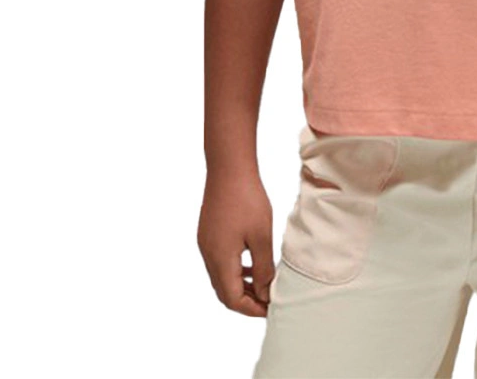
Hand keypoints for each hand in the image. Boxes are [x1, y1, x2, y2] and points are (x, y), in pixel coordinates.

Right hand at [197, 168, 275, 316]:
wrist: (228, 168)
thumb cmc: (247, 199)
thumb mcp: (261, 236)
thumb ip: (263, 268)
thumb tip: (265, 293)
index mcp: (220, 260)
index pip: (231, 299)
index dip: (251, 308)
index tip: (271, 308)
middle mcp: (208, 255)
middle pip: (224, 292)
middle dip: (246, 300)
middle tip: (267, 301)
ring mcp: (206, 244)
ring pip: (221, 277)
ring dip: (240, 286)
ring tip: (263, 286)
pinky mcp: (208, 234)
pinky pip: (219, 262)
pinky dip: (235, 270)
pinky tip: (251, 264)